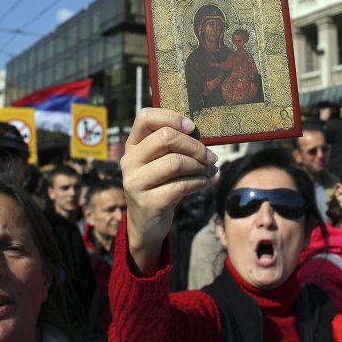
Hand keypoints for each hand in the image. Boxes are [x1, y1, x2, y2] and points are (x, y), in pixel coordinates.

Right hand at [121, 108, 217, 276]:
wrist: (146, 224)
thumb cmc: (158, 185)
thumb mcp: (158, 162)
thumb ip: (171, 146)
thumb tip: (199, 131)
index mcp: (133, 145)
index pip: (145, 117)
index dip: (171, 117)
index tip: (191, 127)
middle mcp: (130, 161)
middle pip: (166, 138)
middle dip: (195, 146)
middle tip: (211, 156)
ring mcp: (136, 182)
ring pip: (175, 162)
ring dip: (200, 166)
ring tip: (211, 170)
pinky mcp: (149, 202)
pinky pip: (181, 185)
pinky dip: (200, 182)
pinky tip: (207, 182)